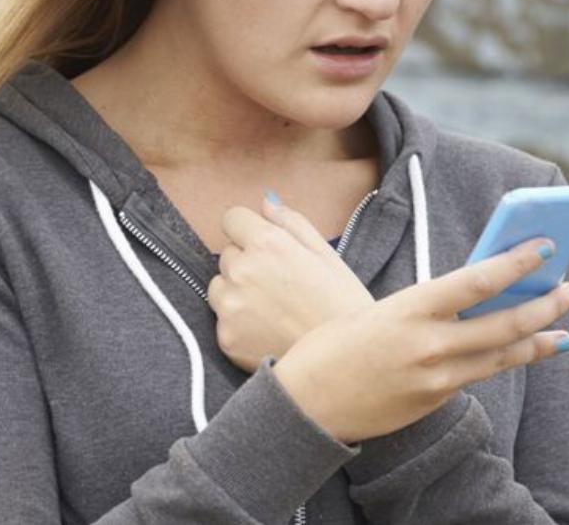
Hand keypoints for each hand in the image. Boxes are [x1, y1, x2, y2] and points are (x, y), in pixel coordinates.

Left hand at [207, 195, 373, 371]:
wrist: (349, 367)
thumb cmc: (344, 308)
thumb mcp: (327, 257)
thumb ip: (292, 224)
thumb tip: (266, 202)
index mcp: (268, 244)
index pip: (232, 218)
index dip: (249, 231)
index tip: (264, 246)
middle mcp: (242, 271)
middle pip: (228, 255)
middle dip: (247, 264)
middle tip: (281, 287)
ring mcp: (230, 306)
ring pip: (219, 286)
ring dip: (237, 292)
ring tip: (274, 311)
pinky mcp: (226, 338)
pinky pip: (222, 320)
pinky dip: (239, 324)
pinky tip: (269, 332)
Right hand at [274, 237, 568, 443]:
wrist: (306, 404)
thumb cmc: (330, 346)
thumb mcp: (374, 311)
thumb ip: (424, 303)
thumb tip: (470, 287)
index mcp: (407, 310)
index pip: (476, 281)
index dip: (516, 263)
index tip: (545, 247)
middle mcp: (428, 345)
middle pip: (504, 323)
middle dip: (544, 304)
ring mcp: (436, 378)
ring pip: (503, 355)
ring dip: (539, 338)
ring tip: (564, 327)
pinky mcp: (436, 401)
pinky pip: (478, 376)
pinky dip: (505, 360)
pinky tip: (523, 353)